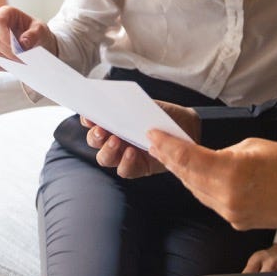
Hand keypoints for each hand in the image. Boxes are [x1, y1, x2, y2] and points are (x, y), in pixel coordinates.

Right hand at [0, 6, 57, 69]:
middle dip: (10, 51)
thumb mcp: (40, 30)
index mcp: (5, 14)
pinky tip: (18, 64)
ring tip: (24, 61)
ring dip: (9, 59)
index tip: (17, 47)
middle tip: (25, 58)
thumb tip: (23, 43)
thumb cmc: (37, 32)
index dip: (4, 35)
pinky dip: (7, 66)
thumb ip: (33, 34)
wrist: (38, 44)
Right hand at [84, 102, 199, 178]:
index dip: (88, 119)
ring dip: (107, 150)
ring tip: (117, 141)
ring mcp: (125, 154)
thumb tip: (118, 105)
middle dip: (95, 136)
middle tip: (101, 130)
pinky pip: (124, 170)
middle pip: (94, 142)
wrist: (188, 127)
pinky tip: (132, 153)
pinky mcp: (138, 167)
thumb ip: (133, 107)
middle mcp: (116, 139)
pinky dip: (125, 162)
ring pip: (105, 158)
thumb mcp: (149, 106)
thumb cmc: (166, 114)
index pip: (94, 121)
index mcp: (115, 122)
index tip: (89, 115)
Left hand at [146, 133, 276, 231]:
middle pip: (187, 176)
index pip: (188, 158)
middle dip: (170, 158)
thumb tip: (204, 159)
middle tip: (154, 142)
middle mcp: (227, 197)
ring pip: (196, 191)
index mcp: (232, 172)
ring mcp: (231, 213)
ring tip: (168, 156)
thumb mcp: (253, 146)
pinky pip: (210, 201)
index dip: (167, 146)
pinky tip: (193, 174)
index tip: (153, 134)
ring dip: (182, 173)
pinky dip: (200, 187)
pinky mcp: (236, 222)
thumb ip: (223, 154)